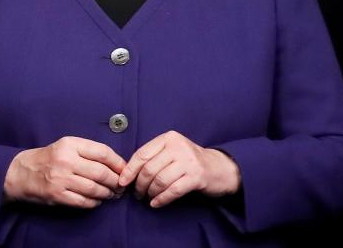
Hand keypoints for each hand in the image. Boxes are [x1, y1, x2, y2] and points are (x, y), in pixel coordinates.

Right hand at [3, 136, 125, 207]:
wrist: (22, 172)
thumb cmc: (49, 158)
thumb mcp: (66, 146)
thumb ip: (88, 153)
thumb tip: (117, 165)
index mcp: (70, 144)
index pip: (102, 152)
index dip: (118, 163)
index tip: (124, 170)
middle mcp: (66, 160)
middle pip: (102, 173)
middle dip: (115, 182)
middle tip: (120, 187)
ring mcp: (61, 179)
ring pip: (95, 189)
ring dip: (107, 194)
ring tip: (111, 194)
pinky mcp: (58, 195)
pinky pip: (84, 201)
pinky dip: (95, 202)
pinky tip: (96, 200)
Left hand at [118, 131, 240, 207]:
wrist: (219, 168)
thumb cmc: (188, 160)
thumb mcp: (171, 151)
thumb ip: (153, 156)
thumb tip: (128, 173)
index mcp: (168, 138)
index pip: (142, 154)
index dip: (130, 170)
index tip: (122, 181)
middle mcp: (178, 147)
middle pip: (149, 169)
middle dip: (139, 184)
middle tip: (137, 193)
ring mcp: (189, 161)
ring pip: (160, 180)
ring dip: (150, 192)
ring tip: (147, 198)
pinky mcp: (197, 177)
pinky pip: (173, 191)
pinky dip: (162, 199)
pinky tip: (156, 203)